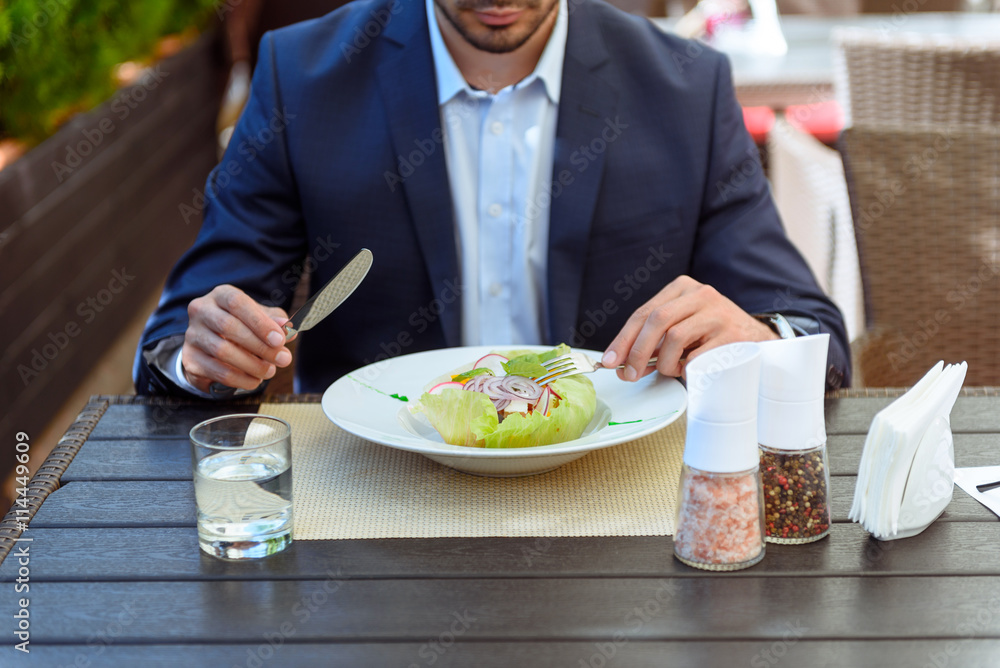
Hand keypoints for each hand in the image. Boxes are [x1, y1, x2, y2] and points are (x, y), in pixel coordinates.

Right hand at [182, 285, 294, 392]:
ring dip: (252, 365)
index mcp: (220, 295)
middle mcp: (201, 311)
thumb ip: (275, 322)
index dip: (259, 322)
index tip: (279, 339)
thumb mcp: (260, 318)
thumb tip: (288, 329)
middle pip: (229, 327)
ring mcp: (192, 335)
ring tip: (270, 371)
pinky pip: (217, 371)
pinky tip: (254, 380)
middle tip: (283, 359)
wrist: (211, 346)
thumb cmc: (241, 326)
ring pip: (222, 351)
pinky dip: (240, 379)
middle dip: (260, 346)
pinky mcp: (190, 359)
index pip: (237, 303)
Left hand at [601, 275, 777, 380]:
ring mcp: (719, 312)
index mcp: (682, 288)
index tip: (610, 360)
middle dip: (636, 351)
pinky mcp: (733, 335)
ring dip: (664, 362)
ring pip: (674, 337)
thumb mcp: (682, 328)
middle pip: (656, 320)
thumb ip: (653, 340)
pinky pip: (697, 356)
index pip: (644, 312)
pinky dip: (686, 369)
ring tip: (672, 370)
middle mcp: (701, 294)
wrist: (760, 343)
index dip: (623, 338)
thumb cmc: (712, 338)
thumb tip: (622, 364)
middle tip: (629, 375)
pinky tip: (690, 371)